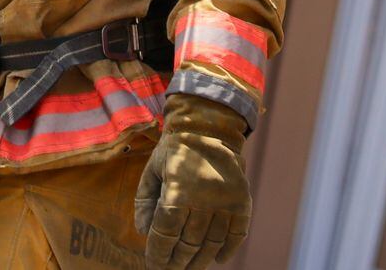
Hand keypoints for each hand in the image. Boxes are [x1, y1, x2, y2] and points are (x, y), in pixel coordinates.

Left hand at [134, 94, 251, 269]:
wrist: (209, 129)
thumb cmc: (174, 151)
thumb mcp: (152, 169)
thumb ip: (144, 200)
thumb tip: (143, 231)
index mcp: (177, 189)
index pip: (166, 232)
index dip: (159, 252)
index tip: (154, 263)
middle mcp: (203, 197)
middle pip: (189, 242)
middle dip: (177, 261)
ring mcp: (226, 201)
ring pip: (212, 243)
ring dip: (200, 260)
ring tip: (189, 269)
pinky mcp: (242, 202)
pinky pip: (237, 234)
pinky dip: (228, 250)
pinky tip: (217, 259)